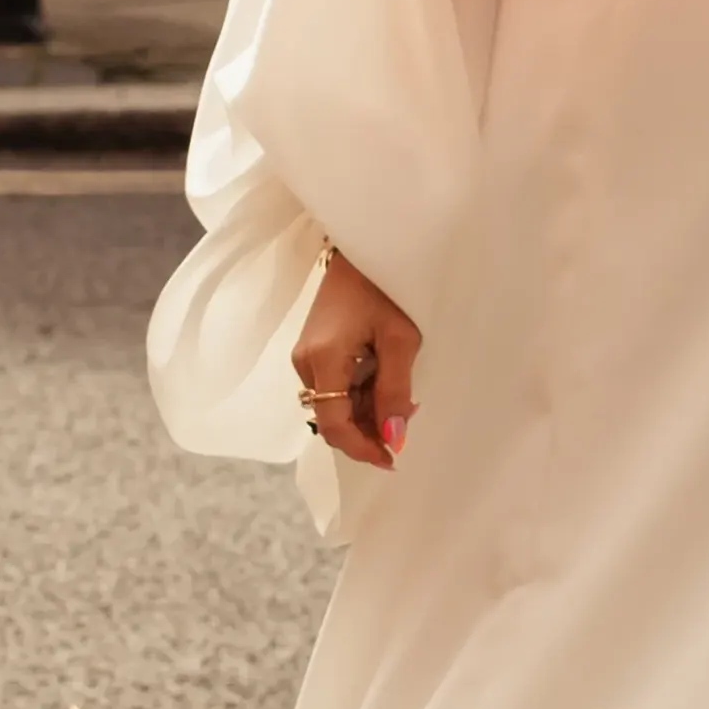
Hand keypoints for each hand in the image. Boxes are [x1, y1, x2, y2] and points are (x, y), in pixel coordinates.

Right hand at [294, 249, 421, 472]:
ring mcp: (306, 357)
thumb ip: (395, 390)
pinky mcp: (313, 352)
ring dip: (366, 414)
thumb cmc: (386, 288)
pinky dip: (358, 398)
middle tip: (404, 428)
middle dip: (367, 432)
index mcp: (322, 358)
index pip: (333, 423)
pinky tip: (384, 387)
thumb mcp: (401, 340)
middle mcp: (305, 362)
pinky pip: (333, 389)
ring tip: (400, 403)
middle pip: (331, 419)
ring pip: (333, 407)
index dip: (361, 447)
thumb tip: (393, 437)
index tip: (391, 459)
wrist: (363, 248)